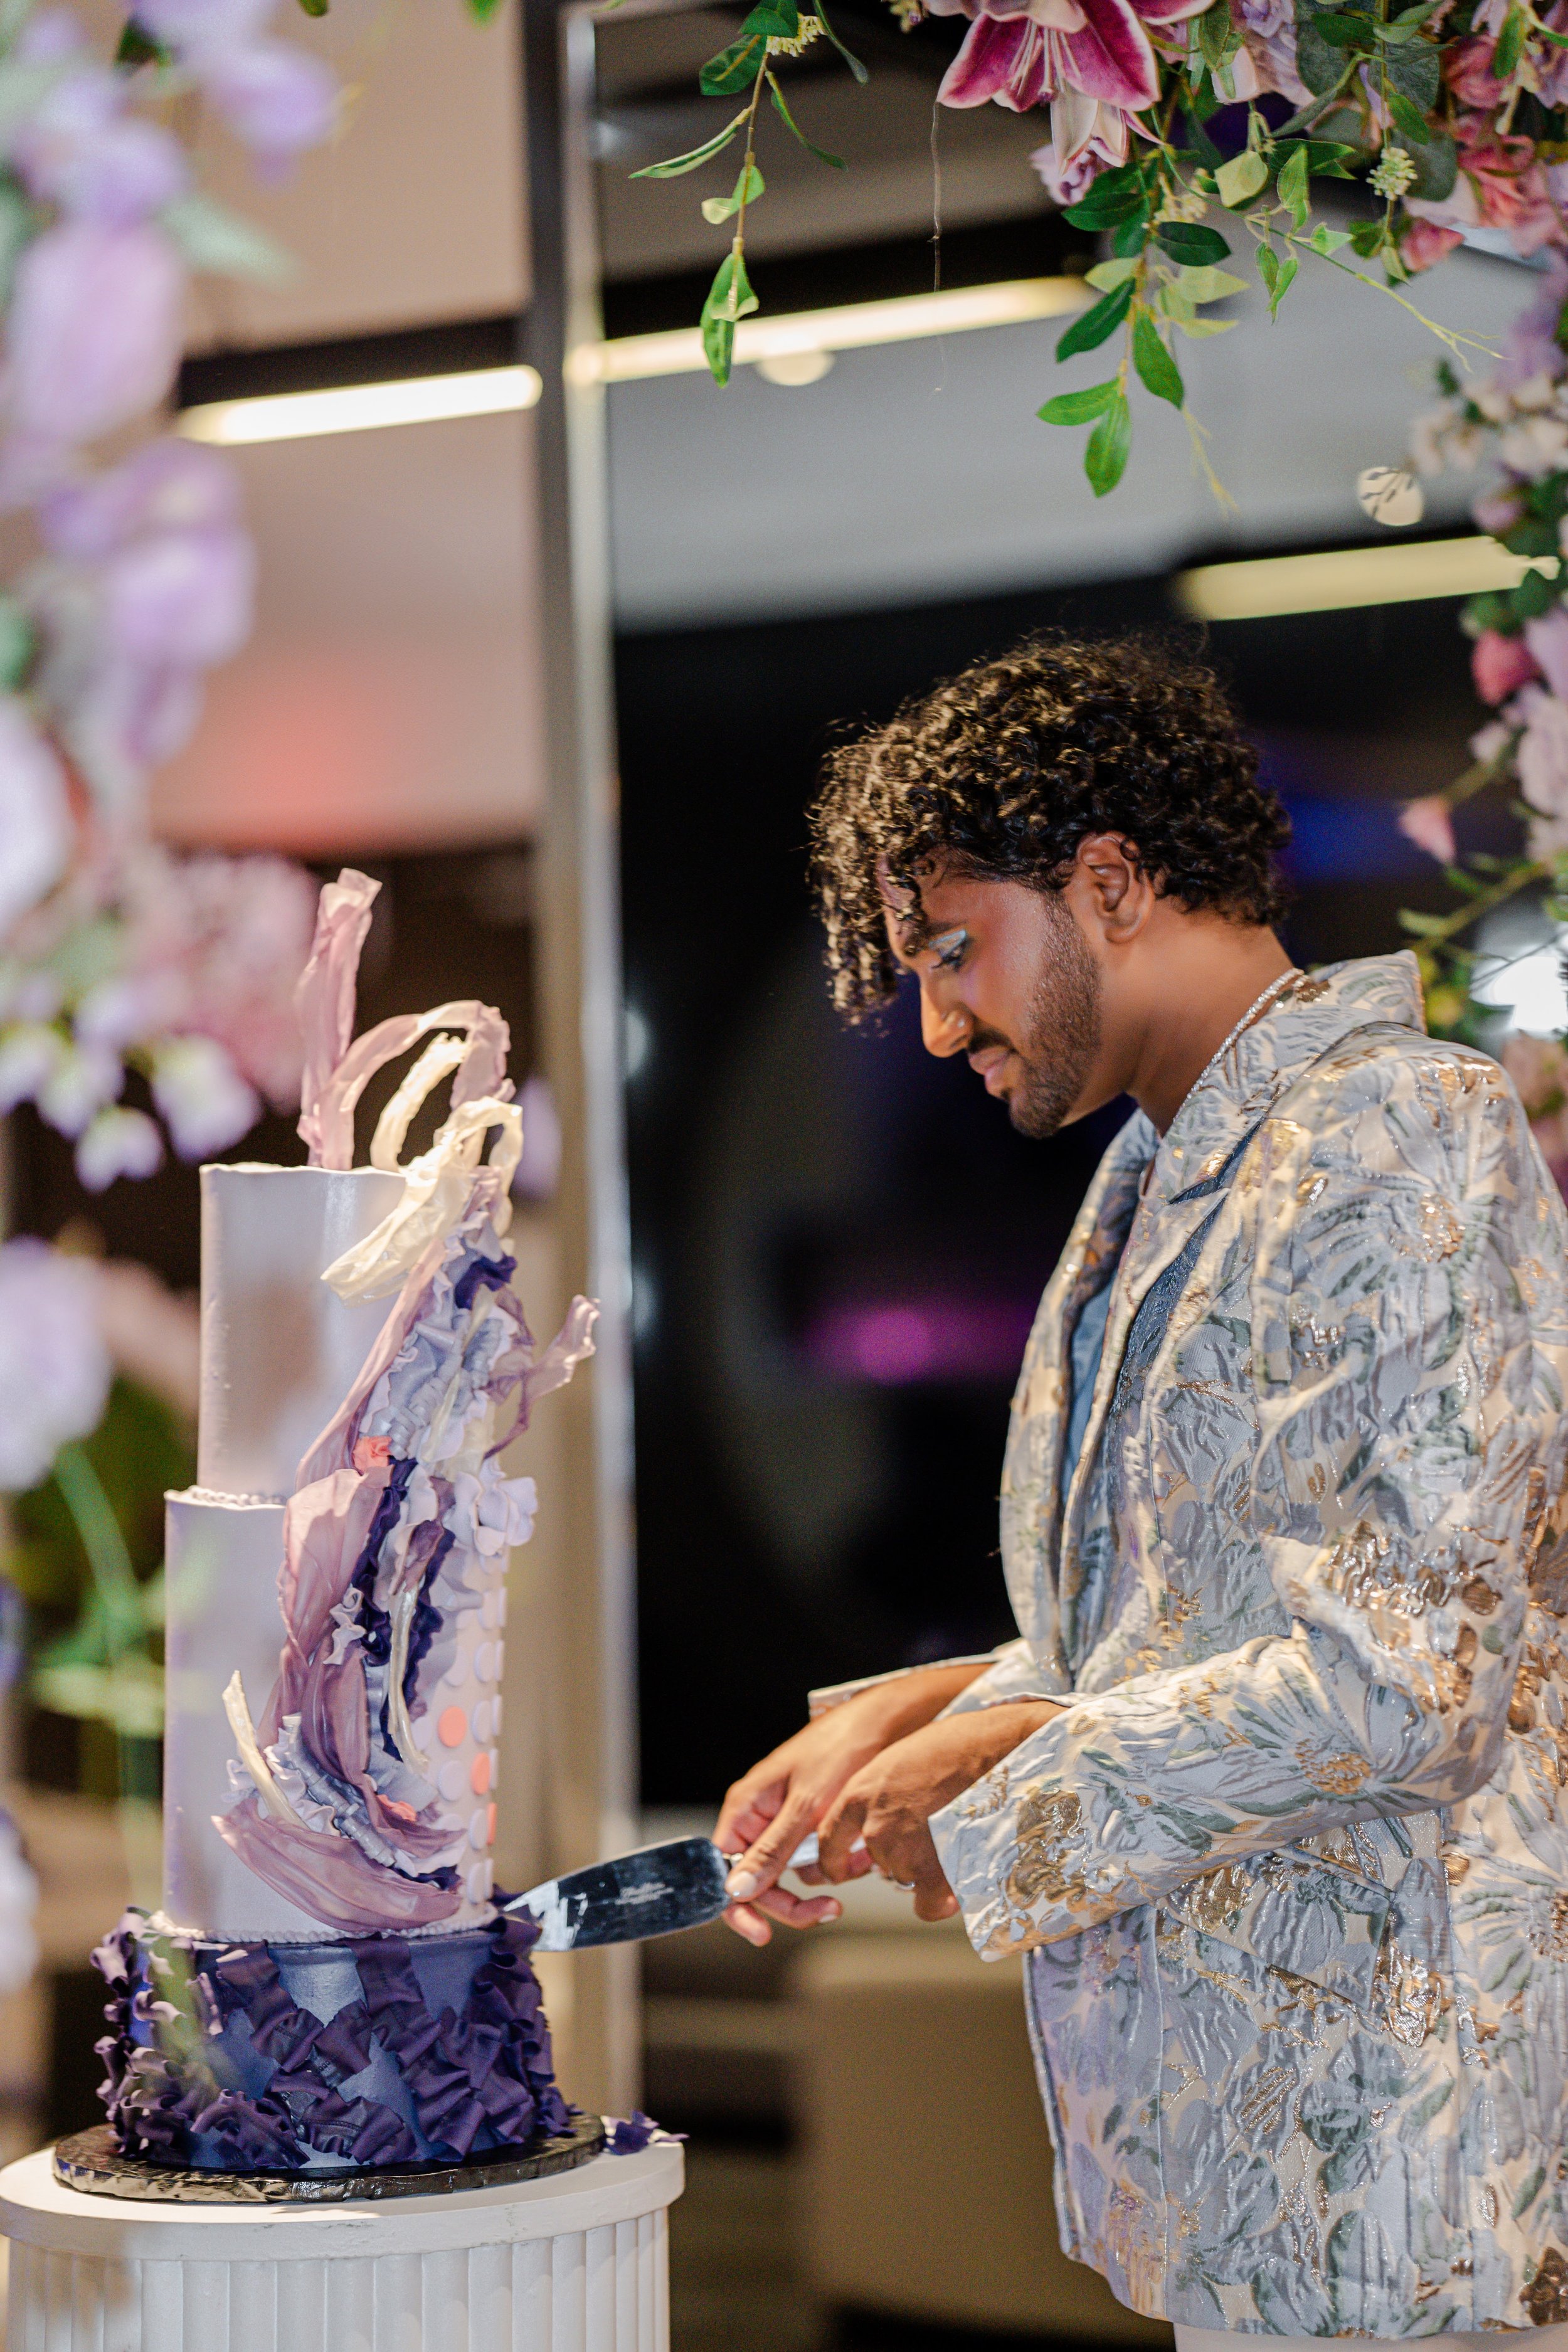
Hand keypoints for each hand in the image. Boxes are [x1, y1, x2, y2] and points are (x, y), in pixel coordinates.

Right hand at [713, 1705, 881, 1946]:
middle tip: (829, 1909)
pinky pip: (819, 1858)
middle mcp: (762, 1817)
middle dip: (794, 1899)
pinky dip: (842, 1861)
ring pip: (795, 1874)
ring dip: (827, 1876)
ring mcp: (789, 1821)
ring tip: (859, 1860)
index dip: (740, 1905)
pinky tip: (864, 1852)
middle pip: (760, 1880)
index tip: (763, 1933)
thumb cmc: (840, 1749)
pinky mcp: (816, 1824)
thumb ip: (772, 1850)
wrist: (886, 1724)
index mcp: (746, 1807)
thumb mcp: (806, 1805)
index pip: (724, 1869)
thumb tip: (735, 1889)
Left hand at [816, 1701, 1059, 1924]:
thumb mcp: (903, 1758)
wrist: (999, 1748)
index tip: (839, 1870)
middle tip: (935, 1831)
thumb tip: (890, 1817)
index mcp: (861, 1792)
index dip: (835, 1859)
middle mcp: (875, 1827)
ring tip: (957, 1836)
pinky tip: (956, 1886)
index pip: (831, 1838)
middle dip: (903, 1852)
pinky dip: (941, 1900)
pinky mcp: (934, 1872)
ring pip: (908, 1877)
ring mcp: (904, 1852)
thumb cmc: (959, 1742)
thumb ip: (884, 1793)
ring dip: (927, 1867)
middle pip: (880, 1860)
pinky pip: (927, 1905)